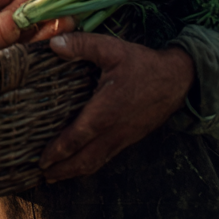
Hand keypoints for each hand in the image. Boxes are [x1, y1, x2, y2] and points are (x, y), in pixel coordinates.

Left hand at [39, 33, 194, 181]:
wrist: (178, 80)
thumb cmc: (143, 64)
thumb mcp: (112, 49)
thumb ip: (82, 45)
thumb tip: (53, 43)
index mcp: (105, 111)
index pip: (76, 138)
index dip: (57, 151)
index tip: (40, 161)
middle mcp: (113, 131)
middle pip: (84, 160)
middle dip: (62, 170)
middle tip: (41, 174)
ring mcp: (123, 137)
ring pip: (95, 162)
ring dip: (74, 171)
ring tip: (55, 175)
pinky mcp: (130, 138)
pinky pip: (106, 157)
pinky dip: (89, 164)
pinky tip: (80, 162)